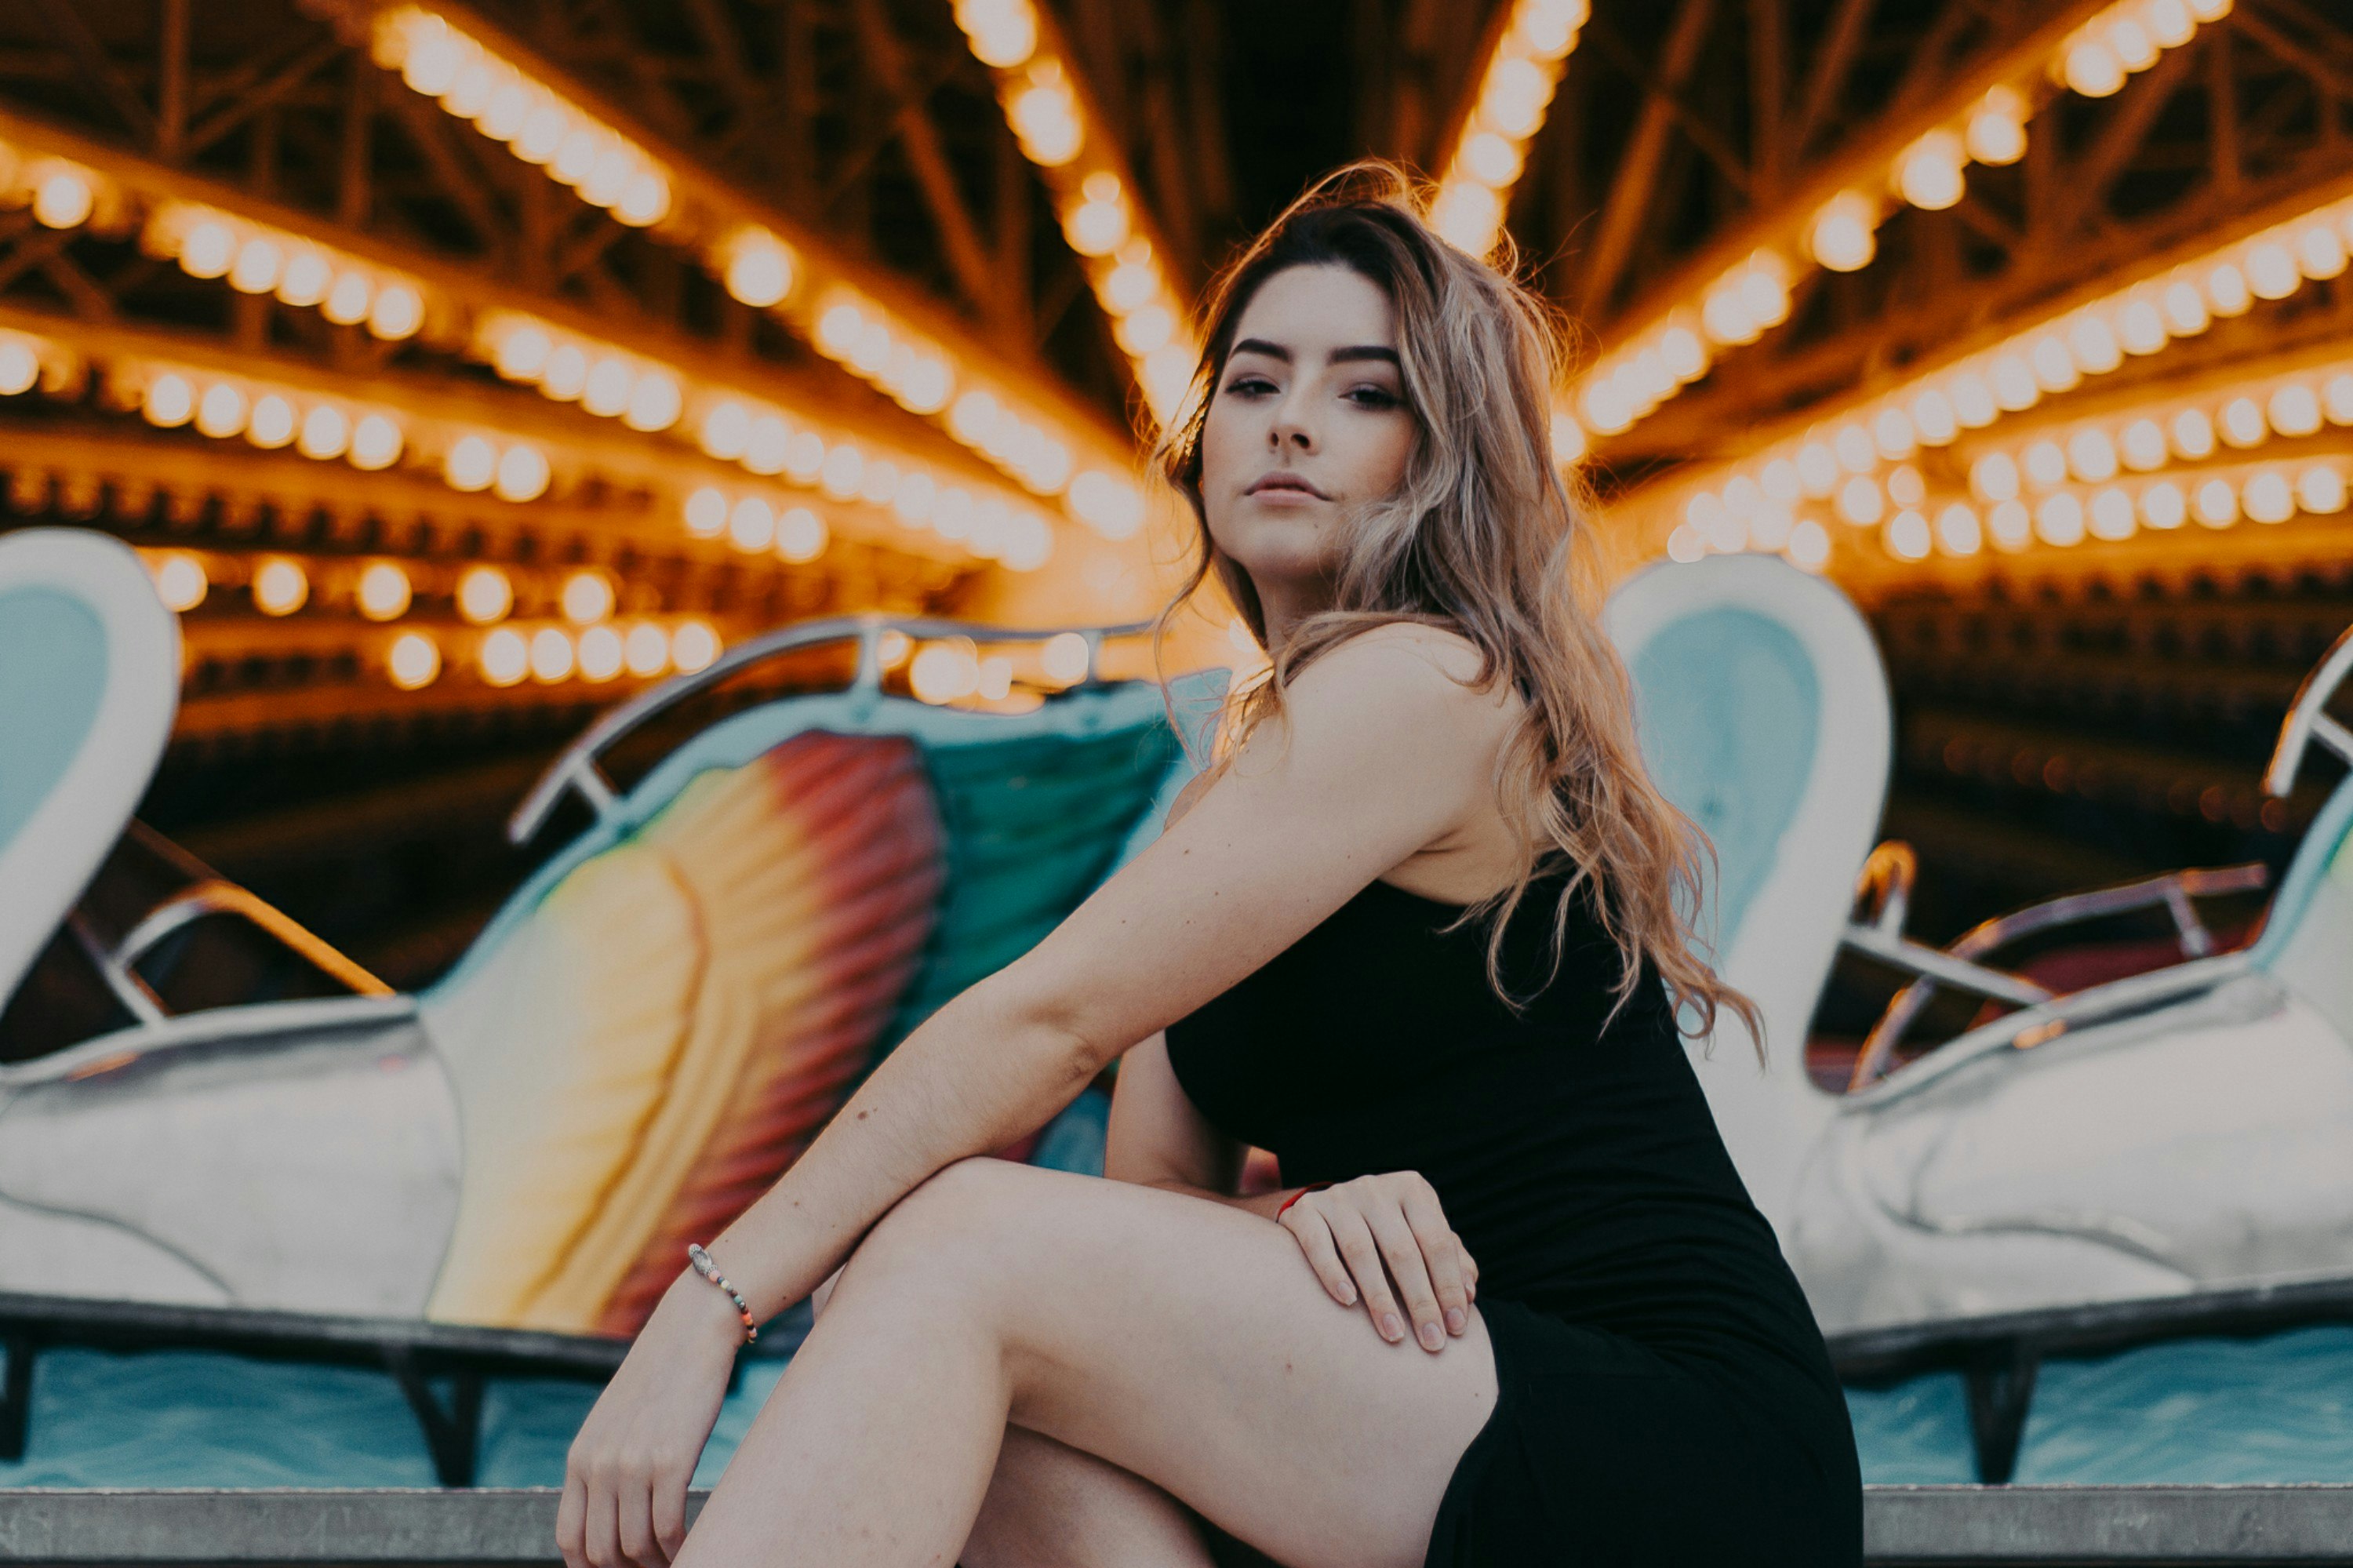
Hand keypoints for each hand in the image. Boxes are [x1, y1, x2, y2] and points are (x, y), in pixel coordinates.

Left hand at [557, 1272, 743, 1567]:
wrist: (690, 1334)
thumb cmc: (661, 1380)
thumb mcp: (615, 1423)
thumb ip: (605, 1465)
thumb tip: (612, 1516)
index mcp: (579, 1458)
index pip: (569, 1540)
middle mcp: (598, 1465)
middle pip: (601, 1552)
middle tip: (656, 1564)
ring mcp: (631, 1464)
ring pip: (635, 1546)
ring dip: (658, 1562)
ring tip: (677, 1557)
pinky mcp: (669, 1460)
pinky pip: (668, 1527)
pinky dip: (680, 1546)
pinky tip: (692, 1541)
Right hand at [1276, 1171, 1477, 1352]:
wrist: (1325, 1213)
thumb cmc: (1387, 1235)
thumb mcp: (1421, 1238)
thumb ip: (1450, 1261)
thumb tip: (1469, 1292)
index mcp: (1413, 1190)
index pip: (1437, 1242)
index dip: (1449, 1286)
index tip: (1456, 1328)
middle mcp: (1376, 1188)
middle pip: (1403, 1250)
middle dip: (1421, 1301)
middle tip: (1431, 1342)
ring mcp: (1338, 1196)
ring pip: (1360, 1250)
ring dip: (1380, 1298)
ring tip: (1394, 1335)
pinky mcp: (1305, 1211)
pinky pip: (1318, 1245)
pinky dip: (1333, 1274)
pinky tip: (1348, 1302)